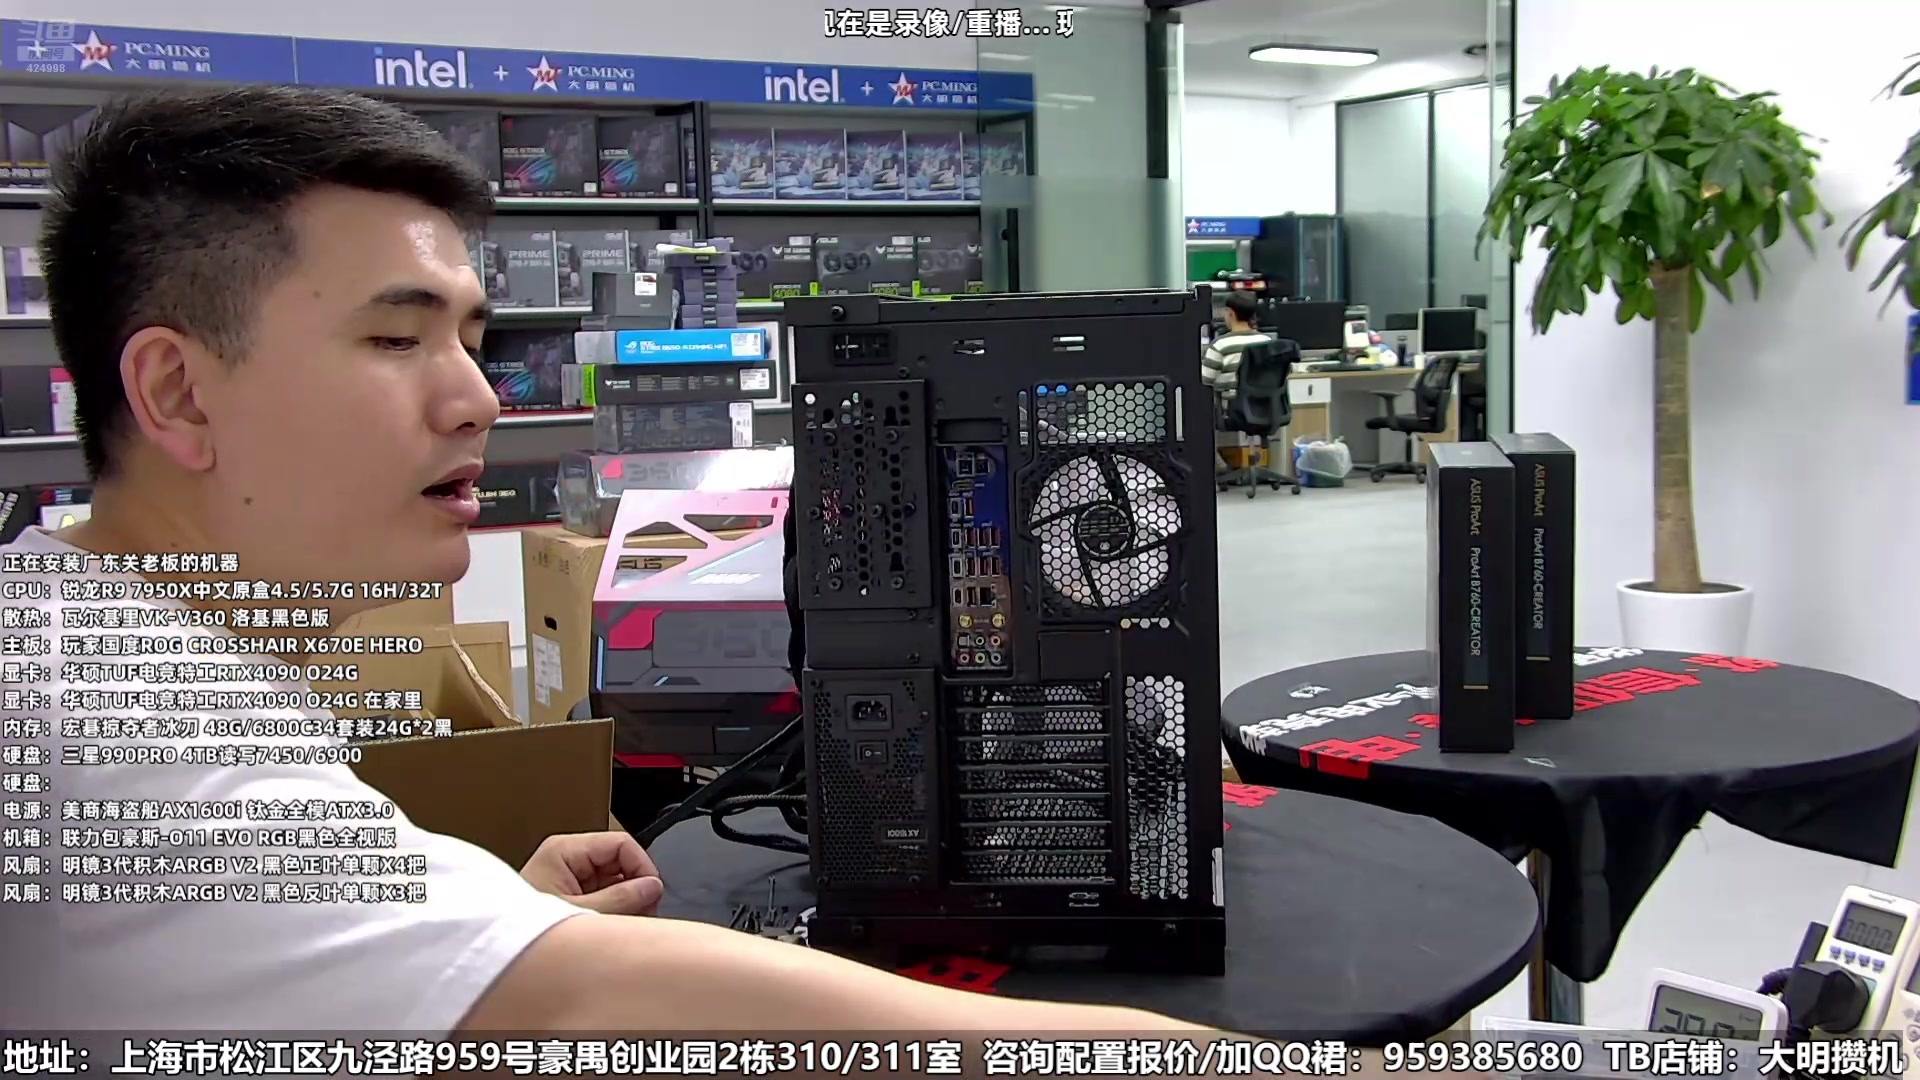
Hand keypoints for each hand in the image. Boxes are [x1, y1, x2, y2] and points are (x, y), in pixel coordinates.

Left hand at [520, 831, 664, 915]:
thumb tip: (652, 887)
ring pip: (615, 880)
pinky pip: (604, 894)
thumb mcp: (579, 913)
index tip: (652, 892)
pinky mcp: (570, 893)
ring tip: (625, 923)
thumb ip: (620, 899)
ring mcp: (569, 876)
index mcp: (564, 850)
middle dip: (635, 888)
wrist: (498, 952)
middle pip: (620, 861)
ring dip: (625, 901)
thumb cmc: (522, 929)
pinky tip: (612, 926)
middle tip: (643, 913)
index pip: (620, 844)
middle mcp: (567, 858)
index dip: (642, 866)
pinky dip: (614, 909)